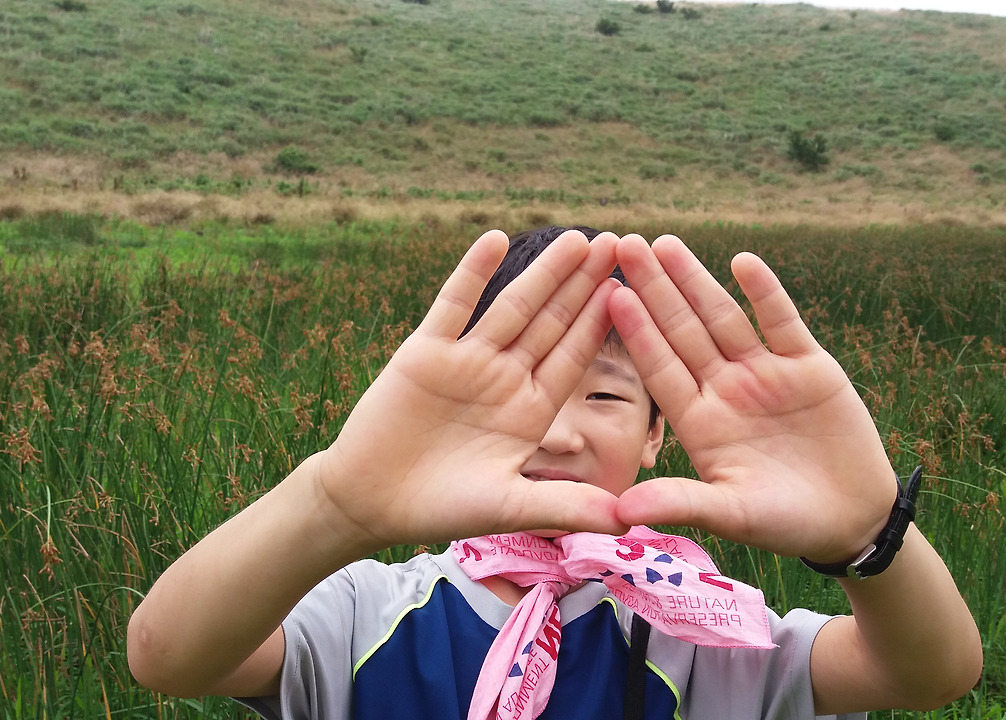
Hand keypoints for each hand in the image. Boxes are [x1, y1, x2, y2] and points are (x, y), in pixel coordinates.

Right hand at [319, 229, 629, 548]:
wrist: (370, 502)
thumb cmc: (442, 509)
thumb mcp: (513, 507)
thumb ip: (569, 506)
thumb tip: (631, 520)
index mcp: (531, 410)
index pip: (574, 357)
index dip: (602, 323)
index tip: (635, 290)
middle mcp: (505, 378)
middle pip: (552, 322)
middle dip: (585, 284)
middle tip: (620, 244)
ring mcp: (466, 360)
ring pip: (512, 306)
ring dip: (544, 272)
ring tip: (578, 238)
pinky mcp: (425, 351)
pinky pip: (453, 304)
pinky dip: (472, 272)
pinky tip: (496, 239)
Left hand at [608, 234, 895, 562]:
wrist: (851, 520)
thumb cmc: (784, 523)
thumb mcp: (730, 515)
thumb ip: (680, 503)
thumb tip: (619, 512)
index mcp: (699, 421)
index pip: (660, 368)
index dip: (637, 332)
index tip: (610, 295)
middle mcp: (725, 390)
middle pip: (684, 330)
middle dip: (656, 288)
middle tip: (625, 244)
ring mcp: (765, 374)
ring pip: (724, 318)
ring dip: (696, 280)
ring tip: (667, 243)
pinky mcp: (809, 367)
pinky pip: (783, 322)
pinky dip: (765, 293)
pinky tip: (742, 262)